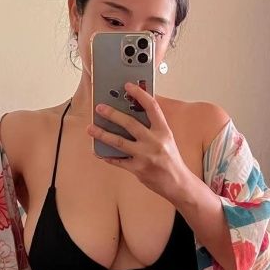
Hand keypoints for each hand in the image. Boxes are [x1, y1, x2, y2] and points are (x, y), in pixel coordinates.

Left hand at [87, 83, 191, 205]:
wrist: (178, 183)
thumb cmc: (170, 158)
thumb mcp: (166, 138)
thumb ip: (151, 127)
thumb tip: (132, 112)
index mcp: (163, 131)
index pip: (152, 107)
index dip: (139, 94)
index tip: (128, 86)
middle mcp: (154, 141)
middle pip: (130, 123)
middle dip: (113, 114)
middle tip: (100, 108)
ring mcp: (145, 156)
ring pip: (119, 142)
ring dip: (102, 134)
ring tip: (90, 128)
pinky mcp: (138, 169)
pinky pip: (118, 161)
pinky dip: (107, 156)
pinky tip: (98, 151)